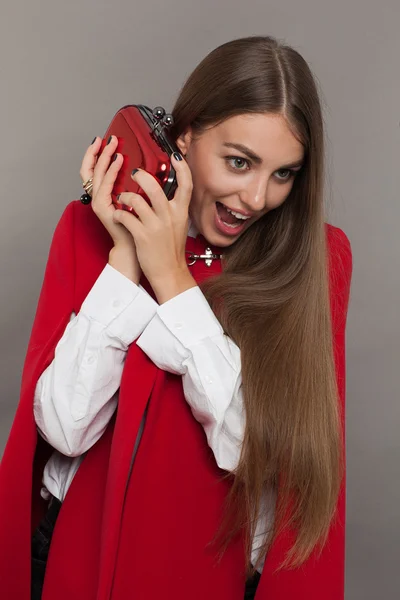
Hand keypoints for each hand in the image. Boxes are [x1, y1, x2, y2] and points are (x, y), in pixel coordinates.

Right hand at [79, 136, 140, 282]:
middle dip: (98, 151)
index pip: (96, 169)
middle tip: (107, 138)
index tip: (105, 140)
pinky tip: (118, 162)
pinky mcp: (102, 209)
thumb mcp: (137, 199)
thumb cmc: (139, 226)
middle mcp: (98, 197)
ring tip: (113, 146)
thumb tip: (143, 167)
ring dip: (105, 158)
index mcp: (105, 194)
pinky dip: (111, 172)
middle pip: (91, 169)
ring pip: (97, 174)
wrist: (137, 247)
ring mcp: (98, 203)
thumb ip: (135, 184)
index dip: (97, 154)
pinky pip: (105, 186)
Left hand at [112, 153, 196, 302]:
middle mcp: (169, 217)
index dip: (182, 168)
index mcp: (180, 212)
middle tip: (135, 173)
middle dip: (142, 177)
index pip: (186, 185)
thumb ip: (174, 208)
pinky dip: (118, 215)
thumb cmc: (171, 249)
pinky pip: (125, 217)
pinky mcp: (142, 237)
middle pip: (155, 188)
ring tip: (122, 198)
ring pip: (136, 200)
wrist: (169, 272)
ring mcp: (155, 227)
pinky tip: (118, 217)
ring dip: (125, 196)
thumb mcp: (179, 225)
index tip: (175, 156)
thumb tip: (169, 191)